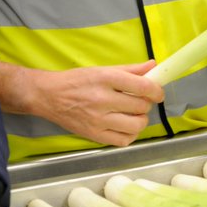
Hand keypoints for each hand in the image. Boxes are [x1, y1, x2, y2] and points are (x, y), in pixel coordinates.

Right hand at [0, 59, 165, 145]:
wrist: (49, 96)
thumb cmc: (76, 80)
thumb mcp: (102, 70)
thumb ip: (130, 69)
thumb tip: (154, 66)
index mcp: (105, 78)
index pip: (142, 87)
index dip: (156, 91)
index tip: (158, 93)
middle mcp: (102, 99)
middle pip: (140, 107)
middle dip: (145, 104)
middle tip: (138, 101)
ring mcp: (98, 120)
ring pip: (135, 126)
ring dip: (140, 120)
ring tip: (132, 115)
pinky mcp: (94, 135)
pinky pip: (123, 140)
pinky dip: (130, 135)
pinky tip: (124, 126)